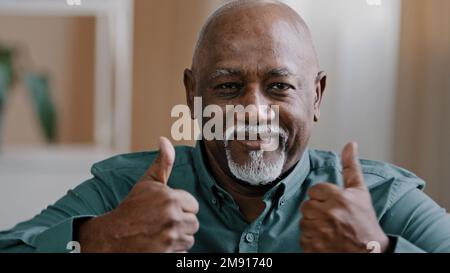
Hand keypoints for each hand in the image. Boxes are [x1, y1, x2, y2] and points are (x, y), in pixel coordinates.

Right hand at [78, 137, 199, 252]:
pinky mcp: (167, 255)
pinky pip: (182, 253)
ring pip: (189, 239)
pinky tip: (159, 244)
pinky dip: (173, 251)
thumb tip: (165, 140)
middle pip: (193, 224)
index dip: (181, 207)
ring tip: (160, 232)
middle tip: (161, 222)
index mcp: (171, 199)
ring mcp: (170, 238)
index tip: (165, 209)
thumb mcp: (147, 183)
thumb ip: (162, 163)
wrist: (111, 237)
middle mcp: (173, 218)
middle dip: (181, 223)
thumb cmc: (131, 208)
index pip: (193, 206)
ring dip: (178, 238)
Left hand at [299, 142, 389, 252]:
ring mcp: (320, 232)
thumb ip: (351, 167)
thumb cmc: (365, 222)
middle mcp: (329, 214)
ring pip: (304, 222)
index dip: (324, 198)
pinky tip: (326, 241)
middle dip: (317, 212)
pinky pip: (303, 238)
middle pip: (307, 206)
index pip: (315, 190)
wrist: (370, 253)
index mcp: (339, 198)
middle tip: (333, 220)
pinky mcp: (314, 247)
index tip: (335, 206)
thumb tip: (351, 143)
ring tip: (331, 231)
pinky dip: (312, 241)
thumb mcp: (360, 192)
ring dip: (314, 226)